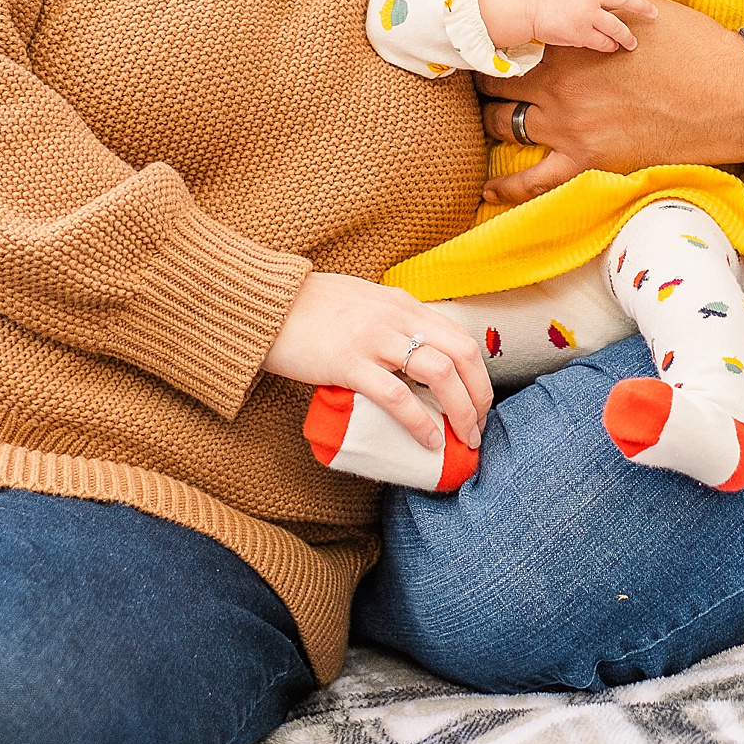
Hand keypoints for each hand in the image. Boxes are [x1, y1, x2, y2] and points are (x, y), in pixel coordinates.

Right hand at [262, 272, 491, 450]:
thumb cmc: (310, 309)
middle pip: (462, 355)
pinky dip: (420, 421)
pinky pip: (396, 395)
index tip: (478, 406)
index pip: (461, 338)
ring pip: (440, 373)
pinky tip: (429, 440)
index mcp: (403, 305)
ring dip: (461, 411)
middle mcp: (397, 318)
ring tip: (463, 440)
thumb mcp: (364, 304)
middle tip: (477, 430)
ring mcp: (374, 339)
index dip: (479, 377)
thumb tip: (409, 359)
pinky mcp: (348, 363)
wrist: (264, 302)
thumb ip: (389, 324)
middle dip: (479, 396)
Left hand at [478, 0, 743, 205]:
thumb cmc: (692, 47)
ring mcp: (570, 126)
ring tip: (487, 118)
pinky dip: (506, 187)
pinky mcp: (588, 161)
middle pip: (498, 82)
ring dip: (492, 120)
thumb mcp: (642, 9)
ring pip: (504, 124)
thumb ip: (597, 2)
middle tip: (483, 79)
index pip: (512, 39)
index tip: (492, 41)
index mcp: (571, 42)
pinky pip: (533, 181)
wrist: (730, 96)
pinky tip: (487, 190)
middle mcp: (559, 84)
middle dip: (488, 79)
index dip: (499, 40)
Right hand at [478, 0, 660, 53]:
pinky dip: (609, 45)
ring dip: (627, 36)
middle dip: (643, 8)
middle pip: (624, 0)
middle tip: (653, 14)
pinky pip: (603, 41)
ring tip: (632, 43)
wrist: (527, 6)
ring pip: (617, 27)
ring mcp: (587, 14)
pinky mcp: (581, 33)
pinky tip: (611, 46)